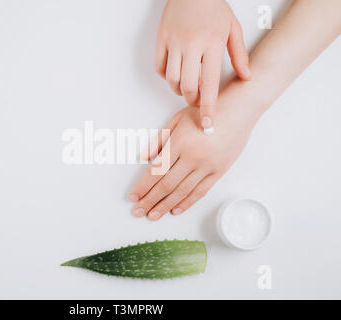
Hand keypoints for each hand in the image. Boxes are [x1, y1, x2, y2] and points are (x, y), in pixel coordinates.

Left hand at [129, 97, 254, 220]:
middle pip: (166, 184)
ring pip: (182, 191)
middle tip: (138, 211)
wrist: (238, 110)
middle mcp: (193, 156)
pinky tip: (175, 210)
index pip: (156, 171)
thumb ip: (159, 139)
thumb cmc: (206, 112)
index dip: (142, 186)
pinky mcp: (219, 171)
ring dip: (165, 205)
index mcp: (179, 142)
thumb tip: (143, 158)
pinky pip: (200, 191)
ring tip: (153, 215)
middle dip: (150, 200)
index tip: (133, 196)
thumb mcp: (178, 119)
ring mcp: (207, 166)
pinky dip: (187, 202)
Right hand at [155, 0, 250, 129]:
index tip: (208, 123)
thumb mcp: (232, 28)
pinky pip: (160, 68)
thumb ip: (240, 55)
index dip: (208, 107)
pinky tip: (176, 74)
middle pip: (187, 86)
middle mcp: (191, 44)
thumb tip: (247, 78)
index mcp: (212, 43)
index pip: (209, 84)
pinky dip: (167, 77)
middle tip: (198, 101)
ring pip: (171, 79)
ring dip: (179, 90)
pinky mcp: (161, 39)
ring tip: (187, 87)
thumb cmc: (213, 7)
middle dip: (192, 100)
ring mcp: (174, 42)